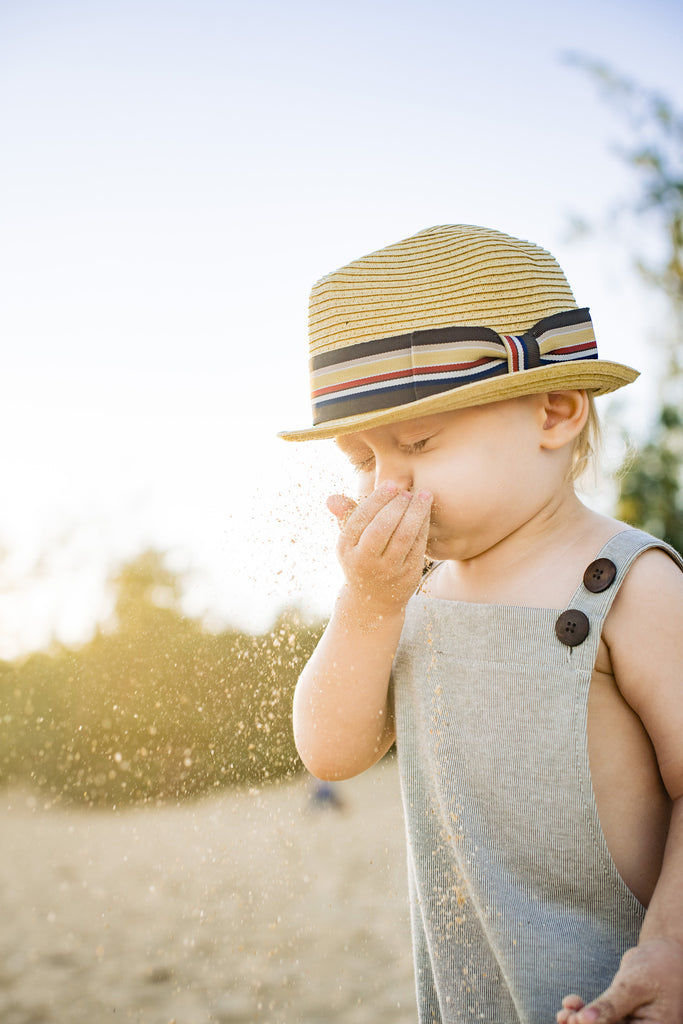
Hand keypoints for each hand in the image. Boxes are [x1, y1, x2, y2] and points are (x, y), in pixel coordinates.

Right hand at [327, 480, 432, 614]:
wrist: (373, 600)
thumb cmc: (361, 559)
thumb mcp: (349, 541)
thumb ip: (346, 516)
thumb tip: (331, 498)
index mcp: (346, 548)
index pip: (361, 518)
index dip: (378, 499)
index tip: (392, 484)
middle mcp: (364, 560)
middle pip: (382, 527)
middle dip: (397, 505)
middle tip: (407, 491)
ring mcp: (387, 569)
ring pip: (404, 536)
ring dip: (416, 512)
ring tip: (424, 496)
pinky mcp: (408, 575)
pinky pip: (418, 546)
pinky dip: (423, 526)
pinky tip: (426, 512)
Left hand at [557, 939, 682, 1023]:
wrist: (667, 954)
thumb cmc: (658, 967)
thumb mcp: (634, 985)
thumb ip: (611, 1006)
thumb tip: (583, 1021)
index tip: (574, 1021)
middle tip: (564, 1017)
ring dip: (579, 1022)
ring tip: (563, 1012)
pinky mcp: (622, 1017)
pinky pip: (601, 1020)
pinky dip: (584, 1013)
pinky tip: (571, 1003)